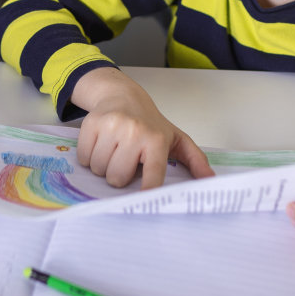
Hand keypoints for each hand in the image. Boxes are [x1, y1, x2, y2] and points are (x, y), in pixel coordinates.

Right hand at [71, 67, 213, 188]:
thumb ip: (195, 160)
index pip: (152, 177)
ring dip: (103, 167)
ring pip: (98, 169)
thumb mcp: (176, 139)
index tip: (144, 200)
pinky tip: (101, 145)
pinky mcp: (91, 123)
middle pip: (117, 178)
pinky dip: (89, 157)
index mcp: (156, 140)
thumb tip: (211, 180)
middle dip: (119, 176)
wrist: (123, 95)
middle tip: (126, 162)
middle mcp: (134, 132)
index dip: (147, 192)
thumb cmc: (150, 123)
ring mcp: (111, 126)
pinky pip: (83, 158)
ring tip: (114, 152)